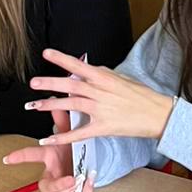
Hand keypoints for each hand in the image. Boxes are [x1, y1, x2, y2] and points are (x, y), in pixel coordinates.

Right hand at [2, 111, 92, 191]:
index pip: (31, 155)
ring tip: (76, 183)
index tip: (8, 158)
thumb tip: (54, 102)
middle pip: (42, 185)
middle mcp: (52, 174)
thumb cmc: (72, 150)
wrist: (87, 163)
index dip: (19, 157)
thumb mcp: (69, 134)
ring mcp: (61, 188)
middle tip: (69, 179)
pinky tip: (88, 182)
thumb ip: (62, 120)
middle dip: (54, 185)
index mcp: (49, 158)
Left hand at [25, 49, 174, 144]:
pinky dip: (63, 136)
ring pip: (72, 105)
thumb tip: (89, 68)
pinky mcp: (104, 127)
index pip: (79, 66)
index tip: (46, 54)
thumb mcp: (123, 78)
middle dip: (50, 83)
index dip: (61, 59)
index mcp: (105, 78)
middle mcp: (100, 92)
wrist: (159, 114)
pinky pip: (79, 132)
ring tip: (34, 106)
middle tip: (33, 83)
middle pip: (71, 86)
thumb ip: (104, 73)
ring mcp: (101, 110)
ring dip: (51, 106)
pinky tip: (49, 138)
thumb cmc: (143, 96)